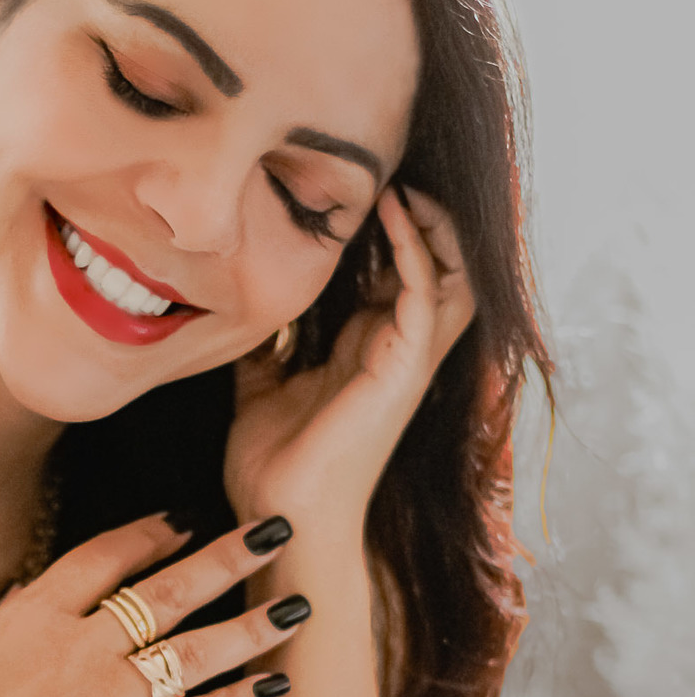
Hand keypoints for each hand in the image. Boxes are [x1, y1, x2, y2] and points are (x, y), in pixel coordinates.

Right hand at [0, 512, 308, 696]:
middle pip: (166, 590)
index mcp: (28, 615)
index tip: (182, 521)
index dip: (149, 534)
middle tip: (273, 530)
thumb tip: (34, 607)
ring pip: (194, 652)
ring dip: (251, 626)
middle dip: (226, 558)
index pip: (103, 556)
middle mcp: (75, 647)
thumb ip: (9, 630)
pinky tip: (273, 688)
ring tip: (296, 607)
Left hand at [224, 186, 474, 539]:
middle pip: (443, 271)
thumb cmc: (274, 468)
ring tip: (407, 185)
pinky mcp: (402, 370)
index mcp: (370, 356)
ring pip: (454, 277)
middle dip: (429, 222)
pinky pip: (424, 292)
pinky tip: (393, 211)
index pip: (398, 280)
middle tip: (397, 178)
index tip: (358, 191)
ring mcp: (406, 363)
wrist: (280, 517)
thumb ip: (265, 351)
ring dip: (435, 226)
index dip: (388, 234)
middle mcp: (397, 356)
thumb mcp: (260, 389)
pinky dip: (413, 247)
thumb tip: (243, 314)